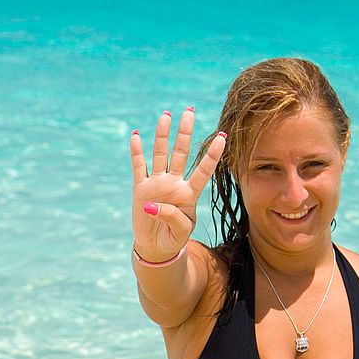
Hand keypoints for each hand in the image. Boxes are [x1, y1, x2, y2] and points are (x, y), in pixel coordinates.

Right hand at [129, 107, 225, 259]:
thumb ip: (172, 217)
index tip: (222, 136)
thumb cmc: (174, 239)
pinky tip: (136, 135)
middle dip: (185, 132)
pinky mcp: (141, 189)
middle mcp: (175, 183)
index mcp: (190, 193)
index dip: (213, 154)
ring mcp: (158, 183)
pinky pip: (139, 167)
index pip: (203, 170)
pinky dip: (136, 152)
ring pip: (161, 154)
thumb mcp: (181, 232)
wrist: (157, 247)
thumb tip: (153, 206)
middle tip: (190, 111)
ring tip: (166, 115)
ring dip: (162, 135)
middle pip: (182, 153)